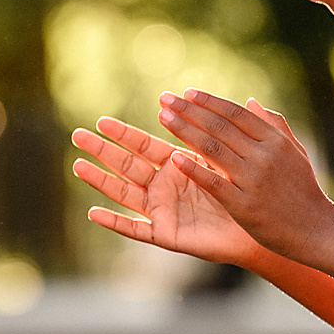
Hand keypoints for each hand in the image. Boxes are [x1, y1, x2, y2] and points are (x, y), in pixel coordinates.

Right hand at [71, 115, 266, 265]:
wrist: (256, 230)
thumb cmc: (244, 194)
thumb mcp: (229, 158)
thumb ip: (220, 134)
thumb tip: (238, 99)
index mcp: (176, 165)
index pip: (143, 145)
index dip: (123, 134)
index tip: (101, 120)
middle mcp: (163, 186)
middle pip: (126, 164)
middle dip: (102, 150)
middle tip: (77, 135)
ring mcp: (161, 210)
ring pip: (124, 193)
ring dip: (101, 179)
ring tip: (77, 165)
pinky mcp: (165, 234)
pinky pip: (136, 229)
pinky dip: (115, 222)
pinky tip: (93, 213)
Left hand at [155, 89, 333, 257]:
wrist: (315, 230)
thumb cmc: (303, 189)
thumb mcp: (295, 152)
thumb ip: (273, 124)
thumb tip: (250, 100)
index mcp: (275, 140)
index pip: (235, 113)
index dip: (209, 101)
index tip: (186, 92)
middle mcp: (264, 155)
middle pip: (219, 126)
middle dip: (188, 110)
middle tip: (164, 98)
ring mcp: (254, 180)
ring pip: (212, 148)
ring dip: (184, 130)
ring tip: (163, 117)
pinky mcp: (244, 205)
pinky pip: (214, 182)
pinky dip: (193, 168)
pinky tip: (174, 157)